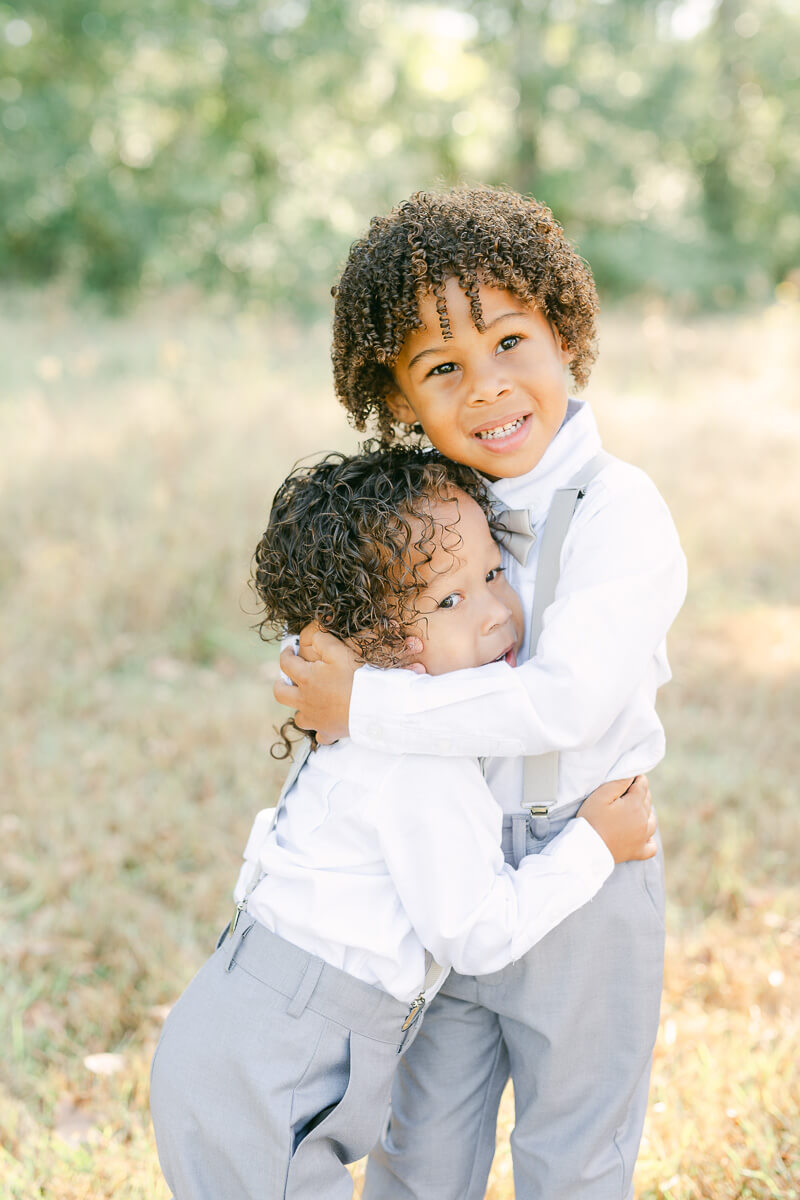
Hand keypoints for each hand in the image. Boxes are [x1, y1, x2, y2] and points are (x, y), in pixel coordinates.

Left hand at [272, 623, 424, 743]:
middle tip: (287, 678)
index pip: (286, 664)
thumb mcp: (340, 651)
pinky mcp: (329, 732)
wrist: (375, 705)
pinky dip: (321, 730)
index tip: (289, 650)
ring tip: (309, 702)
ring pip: (298, 717)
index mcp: (306, 678)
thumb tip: (312, 637)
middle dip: (281, 684)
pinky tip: (327, 724)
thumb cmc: (357, 677)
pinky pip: (320, 735)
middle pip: (280, 694)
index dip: (285, 654)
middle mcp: (305, 700)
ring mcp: (315, 719)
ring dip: (300, 709)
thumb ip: (322, 640)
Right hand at [577, 774, 656, 863]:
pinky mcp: (637, 852)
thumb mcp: (600, 796)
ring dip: (646, 812)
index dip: (636, 778)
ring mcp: (642, 838)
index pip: (643, 785)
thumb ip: (618, 782)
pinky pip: (652, 846)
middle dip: (640, 793)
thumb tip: (632, 775)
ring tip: (633, 809)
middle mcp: (644, 822)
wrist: (586, 848)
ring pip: (652, 820)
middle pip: (648, 801)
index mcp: (635, 805)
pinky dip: (649, 839)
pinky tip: (642, 834)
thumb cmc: (591, 819)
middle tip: (625, 791)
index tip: (627, 778)